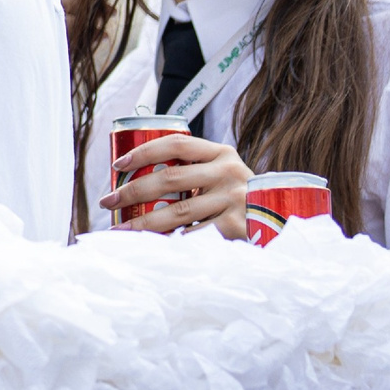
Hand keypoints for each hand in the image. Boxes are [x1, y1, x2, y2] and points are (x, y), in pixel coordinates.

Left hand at [103, 133, 253, 236]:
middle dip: (133, 190)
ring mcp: (234, 200)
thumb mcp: (224, 174)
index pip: (176, 143)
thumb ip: (194, 169)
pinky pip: (194, 235)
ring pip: (177, 212)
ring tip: (120, 229)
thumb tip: (136, 176)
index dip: (143, 152)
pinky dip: (169, 240)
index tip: (117, 165)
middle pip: (171, 178)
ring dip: (143, 222)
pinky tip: (150, 245)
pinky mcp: (236, 226)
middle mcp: (229, 172)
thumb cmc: (239, 198)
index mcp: (222, 153)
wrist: (282, 223)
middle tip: (108, 201)